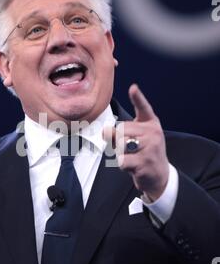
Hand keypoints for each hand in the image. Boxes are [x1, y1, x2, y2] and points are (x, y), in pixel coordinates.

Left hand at [103, 84, 168, 200]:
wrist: (159, 175)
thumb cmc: (144, 153)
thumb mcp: (135, 139)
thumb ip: (119, 132)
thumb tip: (105, 131)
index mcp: (151, 124)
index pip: (143, 108)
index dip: (138, 97)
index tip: (133, 88)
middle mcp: (153, 133)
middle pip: (121, 129)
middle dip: (117, 141)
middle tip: (129, 149)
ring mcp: (151, 147)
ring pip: (120, 144)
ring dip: (120, 153)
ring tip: (132, 157)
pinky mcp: (145, 162)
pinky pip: (122, 160)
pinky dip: (122, 164)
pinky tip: (133, 166)